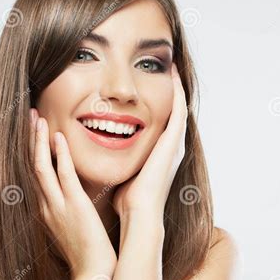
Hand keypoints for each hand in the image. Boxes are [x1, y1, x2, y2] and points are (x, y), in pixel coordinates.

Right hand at [29, 108, 116, 279]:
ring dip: (38, 141)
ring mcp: (57, 206)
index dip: (33, 151)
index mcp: (46, 209)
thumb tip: (71, 195)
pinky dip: (60, 155)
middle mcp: (46, 205)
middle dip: (30, 140)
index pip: (35, 174)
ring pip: (41, 167)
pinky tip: (58, 137)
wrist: (93, 273)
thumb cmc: (86, 252)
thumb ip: (67, 209)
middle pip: (32, 166)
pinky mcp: (74, 206)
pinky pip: (64, 175)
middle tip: (30, 116)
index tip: (34, 132)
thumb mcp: (70, 227)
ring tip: (38, 119)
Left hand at [112, 63, 187, 219]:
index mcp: (158, 154)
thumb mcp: (123, 174)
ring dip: (175, 87)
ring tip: (172, 66)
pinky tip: (173, 74)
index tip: (149, 88)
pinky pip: (178, 110)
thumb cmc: (127, 199)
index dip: (156, 104)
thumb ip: (117, 164)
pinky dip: (177, 91)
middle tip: (168, 70)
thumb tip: (100, 159)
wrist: (138, 213)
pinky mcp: (173, 142)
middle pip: (172, 112)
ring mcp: (174, 144)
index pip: (160, 123)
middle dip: (169, 92)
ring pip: (178, 107)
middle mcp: (170, 147)